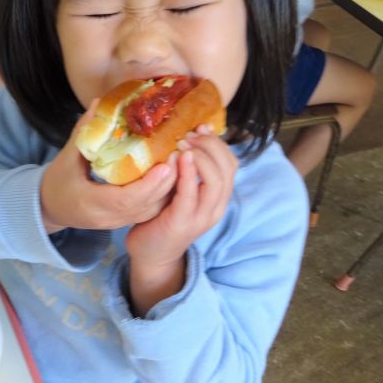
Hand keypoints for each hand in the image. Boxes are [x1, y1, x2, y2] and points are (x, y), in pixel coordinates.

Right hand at [40, 100, 178, 233]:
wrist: (50, 208)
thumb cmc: (56, 183)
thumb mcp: (66, 157)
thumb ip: (84, 133)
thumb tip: (99, 103)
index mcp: (90, 202)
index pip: (125, 200)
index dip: (149, 184)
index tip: (165, 164)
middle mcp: (107, 217)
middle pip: (145, 206)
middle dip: (167, 183)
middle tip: (182, 155)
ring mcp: (117, 222)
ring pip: (152, 212)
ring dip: (170, 189)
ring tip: (183, 163)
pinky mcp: (124, 221)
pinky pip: (150, 212)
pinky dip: (164, 195)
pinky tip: (174, 175)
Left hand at [126, 126, 237, 313]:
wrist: (151, 255)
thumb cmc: (162, 218)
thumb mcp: (179, 190)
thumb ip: (187, 170)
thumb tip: (185, 136)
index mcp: (218, 197)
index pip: (231, 162)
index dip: (218, 142)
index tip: (200, 127)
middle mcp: (216, 207)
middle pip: (228, 167)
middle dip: (210, 145)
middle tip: (189, 134)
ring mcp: (201, 216)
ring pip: (216, 180)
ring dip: (201, 156)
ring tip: (183, 143)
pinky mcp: (183, 223)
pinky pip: (191, 194)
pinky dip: (187, 173)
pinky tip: (178, 158)